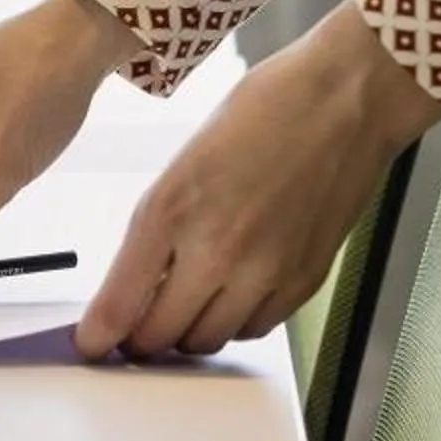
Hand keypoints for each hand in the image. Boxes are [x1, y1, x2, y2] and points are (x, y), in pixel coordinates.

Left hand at [76, 3, 440, 360]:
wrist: (348, 98)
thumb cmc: (269, 108)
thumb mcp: (185, 161)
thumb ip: (157, 226)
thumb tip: (135, 279)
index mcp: (172, 210)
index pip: (119, 305)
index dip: (97, 335)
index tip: (91, 342)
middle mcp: (216, 249)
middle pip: (159, 337)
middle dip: (139, 338)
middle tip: (135, 326)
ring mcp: (264, 270)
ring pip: (208, 342)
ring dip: (187, 333)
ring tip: (184, 307)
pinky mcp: (304, 278)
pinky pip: (256, 329)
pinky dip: (235, 323)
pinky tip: (231, 296)